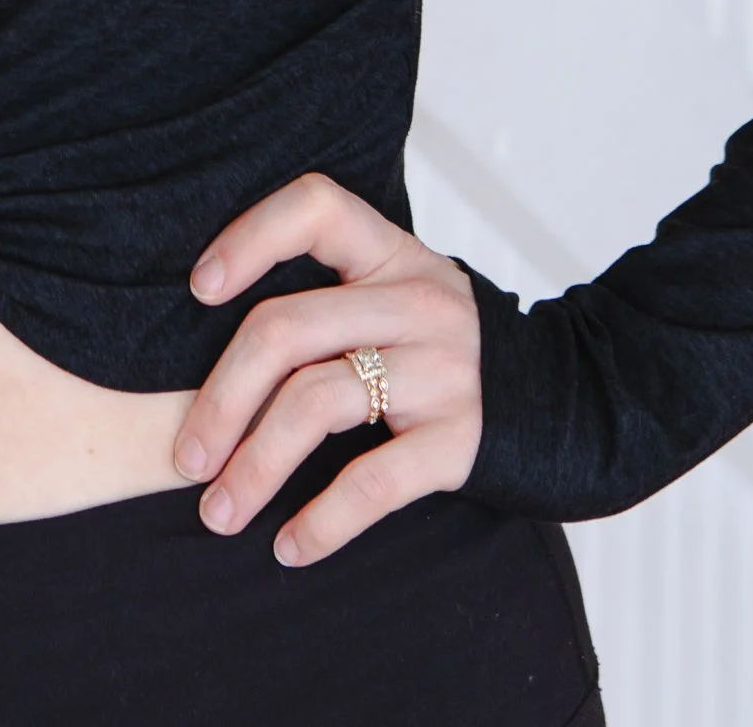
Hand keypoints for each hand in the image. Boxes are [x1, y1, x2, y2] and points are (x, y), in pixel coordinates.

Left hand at [172, 171, 482, 565]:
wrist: (567, 402)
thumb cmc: (445, 350)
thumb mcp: (399, 296)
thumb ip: (331, 299)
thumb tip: (211, 353)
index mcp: (391, 252)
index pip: (316, 206)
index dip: (250, 236)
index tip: (198, 289)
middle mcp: (415, 300)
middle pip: (288, 328)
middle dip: (221, 399)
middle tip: (185, 457)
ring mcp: (441, 368)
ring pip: (315, 402)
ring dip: (253, 467)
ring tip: (217, 513)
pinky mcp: (461, 439)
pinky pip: (373, 480)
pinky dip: (321, 520)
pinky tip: (289, 547)